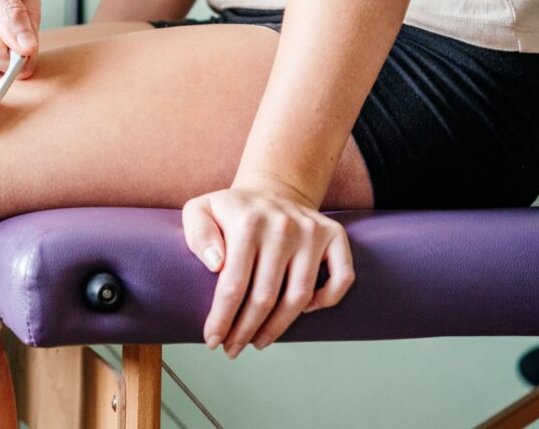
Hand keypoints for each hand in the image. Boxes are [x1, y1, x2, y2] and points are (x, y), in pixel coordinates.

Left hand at [182, 177, 354, 357]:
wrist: (272, 189)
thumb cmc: (232, 210)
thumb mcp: (199, 211)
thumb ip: (197, 235)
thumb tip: (215, 264)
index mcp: (247, 222)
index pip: (234, 284)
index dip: (223, 319)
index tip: (213, 340)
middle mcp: (283, 226)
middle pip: (265, 297)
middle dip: (245, 331)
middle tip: (233, 349)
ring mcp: (312, 231)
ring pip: (299, 296)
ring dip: (278, 328)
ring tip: (258, 341)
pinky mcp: (334, 235)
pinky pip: (341, 278)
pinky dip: (326, 300)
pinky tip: (302, 311)